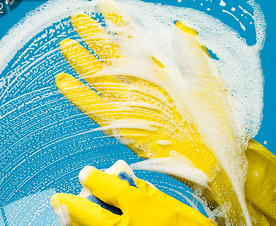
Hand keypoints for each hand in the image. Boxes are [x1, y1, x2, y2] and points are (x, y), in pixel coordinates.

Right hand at [55, 0, 261, 225]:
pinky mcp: (122, 126)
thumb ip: (192, 55)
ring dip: (83, 63)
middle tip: (76, 19)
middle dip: (95, 37)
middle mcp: (142, 86)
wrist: (212, 156)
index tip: (104, 5)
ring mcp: (130, 106)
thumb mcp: (208, 80)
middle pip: (112, 58)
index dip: (120, 23)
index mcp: (161, 72)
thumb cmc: (214, 120)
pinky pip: (96, 108)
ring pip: (100, 80)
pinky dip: (79, 96)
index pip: (136, 42)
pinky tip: (63, 81)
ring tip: (66, 45)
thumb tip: (179, 27)